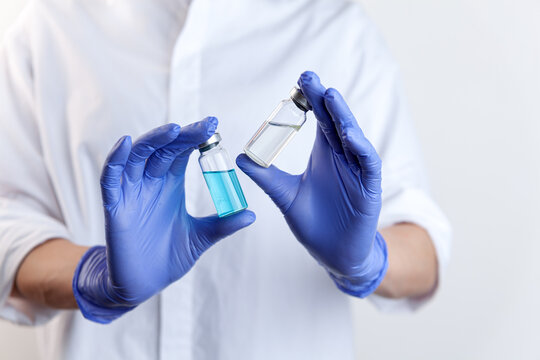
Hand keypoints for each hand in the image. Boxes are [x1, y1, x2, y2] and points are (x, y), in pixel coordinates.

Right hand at [73, 118, 254, 322]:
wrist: (144, 284)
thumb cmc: (169, 257)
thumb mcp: (200, 238)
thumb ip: (222, 225)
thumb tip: (252, 215)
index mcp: (171, 184)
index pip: (181, 151)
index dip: (195, 137)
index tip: (214, 125)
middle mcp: (151, 183)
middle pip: (163, 149)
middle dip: (182, 135)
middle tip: (204, 127)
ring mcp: (131, 192)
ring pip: (137, 157)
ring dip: (153, 140)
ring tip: (173, 129)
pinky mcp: (114, 207)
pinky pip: (111, 178)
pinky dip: (116, 160)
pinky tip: (126, 144)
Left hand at [237, 72, 386, 296]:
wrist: (333, 255)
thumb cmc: (313, 223)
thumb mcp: (285, 196)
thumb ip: (266, 177)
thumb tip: (240, 157)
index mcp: (323, 155)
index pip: (318, 121)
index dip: (310, 101)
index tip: (298, 82)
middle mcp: (342, 158)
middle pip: (334, 122)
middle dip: (324, 100)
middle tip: (309, 78)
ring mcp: (357, 171)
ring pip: (353, 138)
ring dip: (343, 117)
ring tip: (330, 98)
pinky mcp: (369, 188)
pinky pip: (368, 164)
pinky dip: (360, 148)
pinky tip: (349, 135)